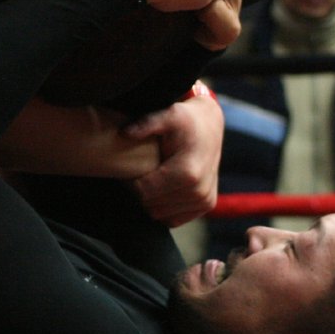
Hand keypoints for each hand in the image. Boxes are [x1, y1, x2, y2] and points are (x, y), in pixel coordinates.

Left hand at [122, 93, 223, 225]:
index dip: (130, 184)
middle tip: (138, 174)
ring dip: (151, 200)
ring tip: (150, 179)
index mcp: (188, 173)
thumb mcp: (167, 115)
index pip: (144, 193)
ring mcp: (204, 201)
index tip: (127, 170)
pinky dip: (164, 207)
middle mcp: (199, 191)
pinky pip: (174, 218)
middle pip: (151, 205)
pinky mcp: (206, 205)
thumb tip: (125, 133)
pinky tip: (162, 188)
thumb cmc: (186, 121)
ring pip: (160, 214)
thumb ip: (145, 124)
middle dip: (139, 192)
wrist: (209, 126)